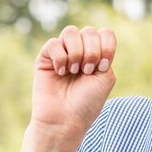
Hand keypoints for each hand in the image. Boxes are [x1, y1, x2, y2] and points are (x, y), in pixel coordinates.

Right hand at [30, 25, 116, 140]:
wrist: (65, 120)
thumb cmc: (87, 103)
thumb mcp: (106, 77)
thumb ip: (105, 53)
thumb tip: (91, 35)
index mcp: (98, 55)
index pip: (105, 33)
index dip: (106, 46)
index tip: (103, 67)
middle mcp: (80, 51)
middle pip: (89, 31)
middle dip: (91, 52)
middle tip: (87, 72)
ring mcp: (62, 53)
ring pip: (71, 32)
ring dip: (76, 53)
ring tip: (73, 71)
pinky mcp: (45, 58)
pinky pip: (53, 43)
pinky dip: (60, 58)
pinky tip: (60, 73)